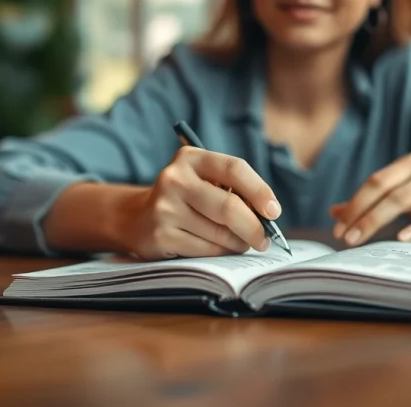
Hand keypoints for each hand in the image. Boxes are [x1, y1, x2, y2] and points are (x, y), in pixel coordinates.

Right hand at [119, 146, 281, 260]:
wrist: (136, 218)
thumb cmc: (186, 199)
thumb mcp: (204, 182)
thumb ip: (233, 190)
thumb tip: (268, 216)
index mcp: (190, 158)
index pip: (234, 169)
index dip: (260, 191)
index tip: (274, 211)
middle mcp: (175, 179)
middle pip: (229, 206)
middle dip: (254, 227)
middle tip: (265, 239)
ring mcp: (165, 208)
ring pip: (220, 233)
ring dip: (238, 243)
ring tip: (241, 243)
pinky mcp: (161, 235)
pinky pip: (206, 250)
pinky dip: (221, 253)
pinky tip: (220, 249)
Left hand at [330, 153, 410, 246]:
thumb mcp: (398, 198)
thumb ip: (368, 203)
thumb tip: (335, 213)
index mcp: (406, 164)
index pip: (374, 182)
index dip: (354, 205)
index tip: (339, 228)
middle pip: (385, 189)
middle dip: (362, 214)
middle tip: (346, 238)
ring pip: (403, 199)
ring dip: (377, 220)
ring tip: (361, 239)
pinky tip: (401, 238)